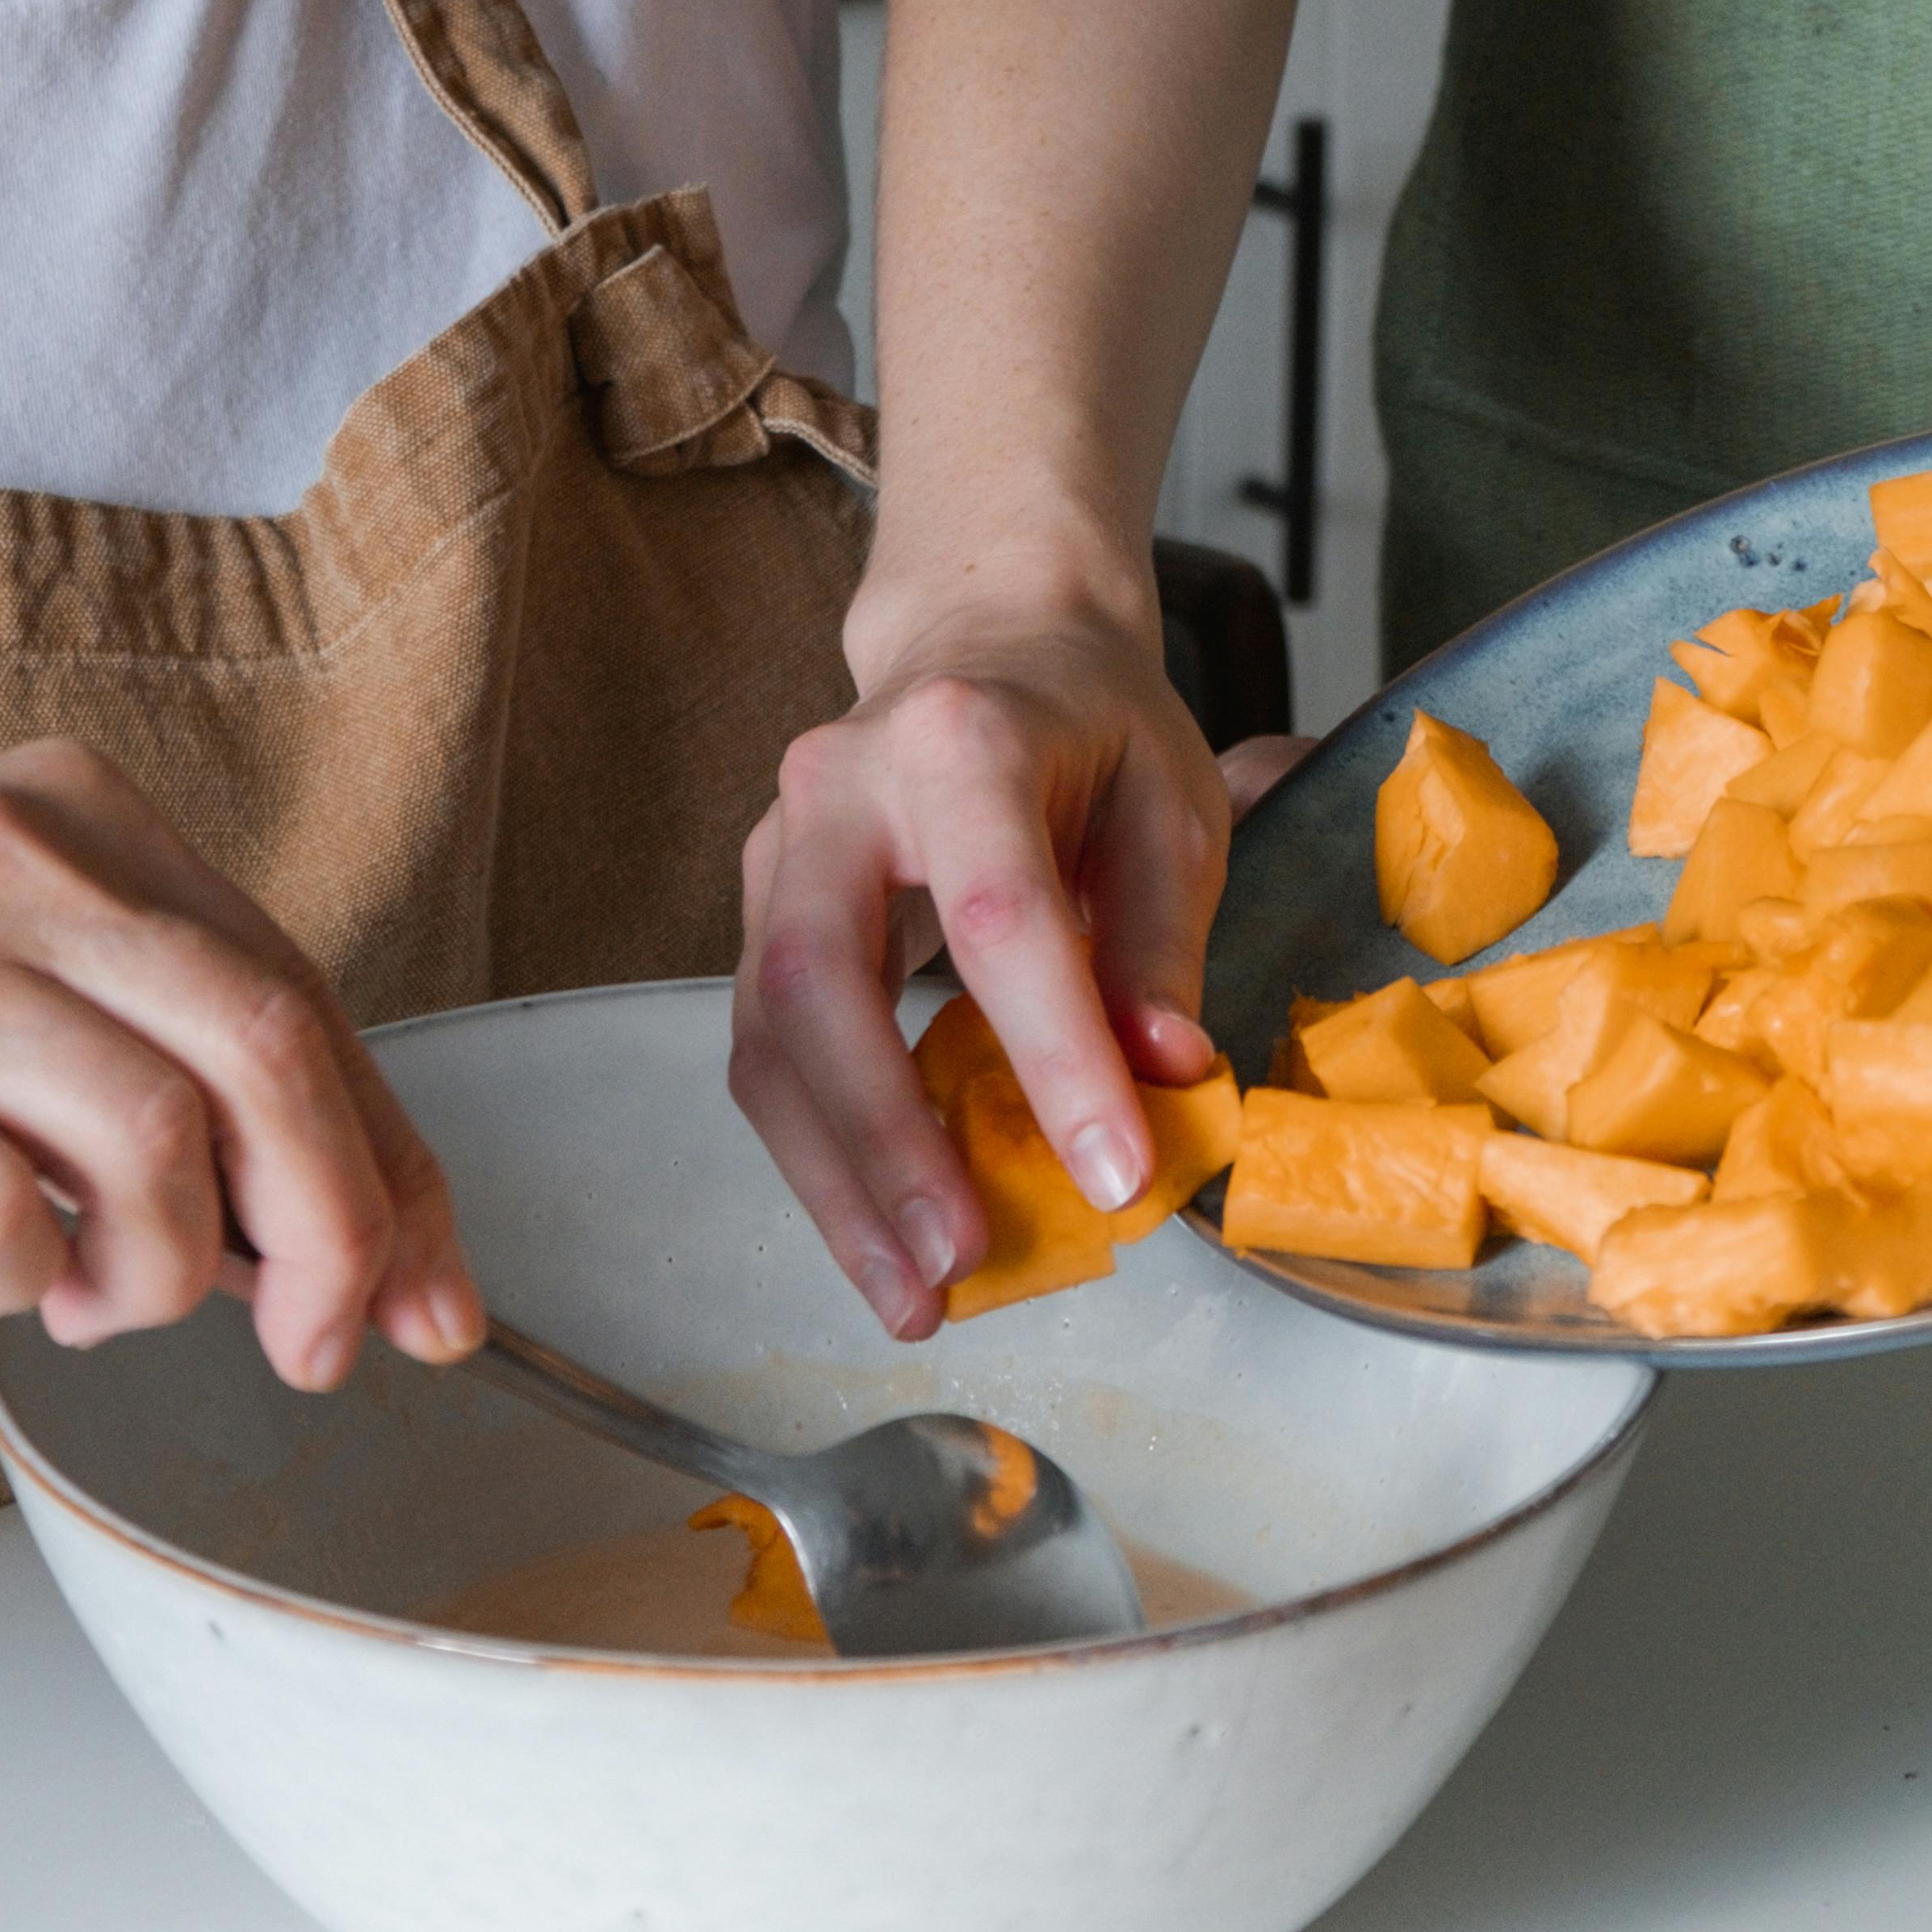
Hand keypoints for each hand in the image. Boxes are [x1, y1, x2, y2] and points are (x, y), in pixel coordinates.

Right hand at [0, 741, 479, 1387]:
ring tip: (94, 1298)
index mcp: (66, 814)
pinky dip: (16, 1280)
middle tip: (317, 1344)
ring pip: (152, 1141)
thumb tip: (345, 1224)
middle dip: (336, 1233)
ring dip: (160, 1273)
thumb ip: (152, 1056)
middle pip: (264, 1053)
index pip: (298, 993)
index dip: (392, 1164)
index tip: (433, 1291)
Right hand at [732, 605, 1270, 1336]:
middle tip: (958, 1264)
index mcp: (962, 742)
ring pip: (769, 1033)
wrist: (986, 637)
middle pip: (821, 979)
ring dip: (834, 1179)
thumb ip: (1161, 938)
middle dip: (885, 1140)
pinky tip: (882, 1235)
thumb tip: (1164, 1074)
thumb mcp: (1171, 802)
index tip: (1115, 1174)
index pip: (999, 917)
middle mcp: (839, 789)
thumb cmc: (1089, 723)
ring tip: (915, 1293)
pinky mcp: (760, 910)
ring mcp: (778, 849)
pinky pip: (769, 1050)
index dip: (1055, 1056)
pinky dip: (822, 1156)